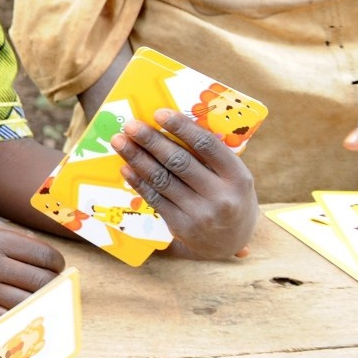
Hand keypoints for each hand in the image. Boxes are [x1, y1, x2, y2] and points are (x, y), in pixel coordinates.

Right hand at [0, 220, 63, 320]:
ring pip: (27, 301)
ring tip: (40, 299)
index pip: (44, 255)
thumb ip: (13, 233)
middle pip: (41, 281)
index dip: (57, 264)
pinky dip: (18, 315)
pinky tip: (21, 310)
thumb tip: (43, 246)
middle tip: (52, 285)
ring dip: (40, 302)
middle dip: (54, 285)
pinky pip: (5, 316)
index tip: (57, 267)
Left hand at [112, 109, 257, 258]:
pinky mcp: (182, 226)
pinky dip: (138, 181)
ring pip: (162, 179)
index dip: (181, 127)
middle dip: (151, 141)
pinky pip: (154, 198)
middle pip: (179, 162)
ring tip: (120, 142)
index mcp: (238, 176)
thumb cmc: (229, 198)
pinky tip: (125, 167)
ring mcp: (200, 213)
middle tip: (131, 125)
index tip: (158, 113)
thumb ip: (210, 156)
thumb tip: (171, 126)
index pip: (206, 145)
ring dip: (137, 158)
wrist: (232, 244)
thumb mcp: (233, 177)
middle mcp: (220, 196)